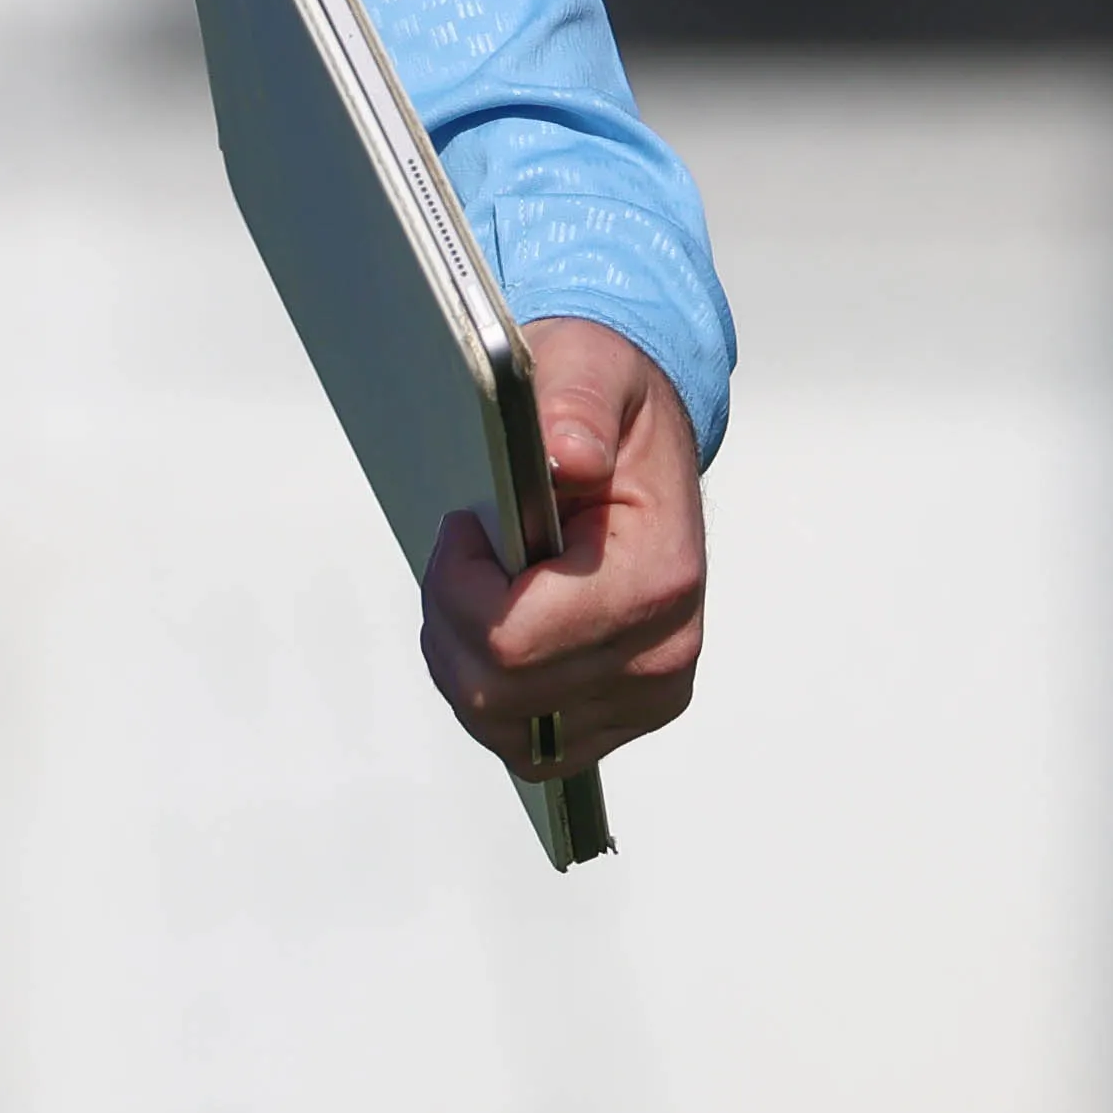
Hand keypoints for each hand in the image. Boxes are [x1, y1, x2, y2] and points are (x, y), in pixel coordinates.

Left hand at [421, 317, 705, 781]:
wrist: (646, 444)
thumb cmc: (612, 410)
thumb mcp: (589, 371)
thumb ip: (576, 405)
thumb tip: (568, 452)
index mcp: (657, 579)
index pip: (515, 642)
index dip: (459, 590)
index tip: (466, 528)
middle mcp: (661, 655)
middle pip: (498, 694)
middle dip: (451, 622)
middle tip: (464, 553)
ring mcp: (646, 695)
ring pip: (505, 728)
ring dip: (464, 661)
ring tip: (478, 587)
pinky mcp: (623, 714)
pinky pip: (530, 742)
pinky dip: (491, 693)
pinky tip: (493, 629)